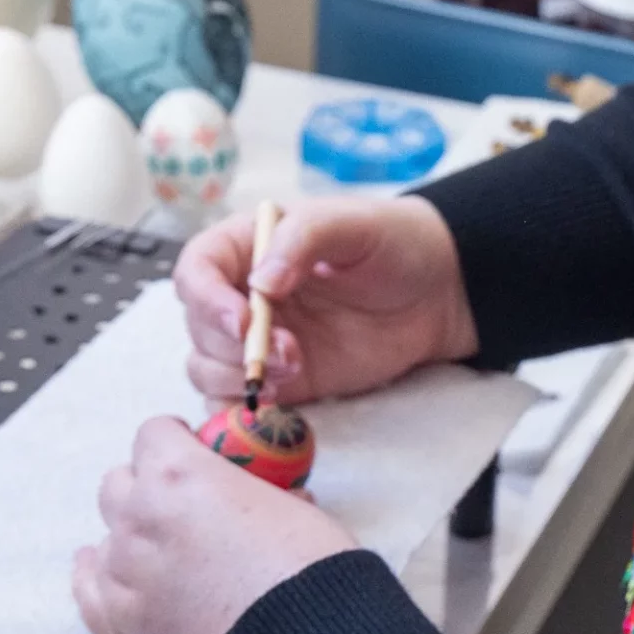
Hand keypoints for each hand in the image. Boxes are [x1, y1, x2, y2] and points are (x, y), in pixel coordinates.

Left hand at [74, 416, 357, 633]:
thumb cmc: (309, 569)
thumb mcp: (294, 505)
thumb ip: (264, 491)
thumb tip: (277, 495)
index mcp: (179, 474)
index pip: (153, 433)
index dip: (175, 438)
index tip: (193, 449)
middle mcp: (139, 517)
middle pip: (118, 482)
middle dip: (147, 485)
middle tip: (181, 503)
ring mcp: (124, 573)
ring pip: (106, 537)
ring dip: (130, 536)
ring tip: (162, 551)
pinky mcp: (123, 624)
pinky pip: (88, 590)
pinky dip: (96, 575)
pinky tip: (96, 565)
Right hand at [174, 196, 478, 404]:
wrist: (436, 293)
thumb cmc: (392, 243)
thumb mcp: (351, 223)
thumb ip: (302, 239)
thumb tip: (261, 283)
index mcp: (246, 246)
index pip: (196, 270)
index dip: (207, 300)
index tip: (242, 321)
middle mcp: (241, 295)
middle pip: (198, 327)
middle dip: (233, 346)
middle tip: (288, 351)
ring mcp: (258, 341)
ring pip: (207, 368)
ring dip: (240, 376)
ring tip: (296, 368)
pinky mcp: (279, 379)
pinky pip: (236, 402)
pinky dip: (243, 410)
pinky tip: (281, 402)